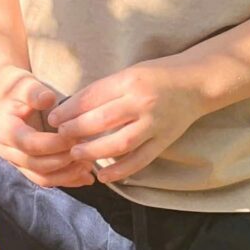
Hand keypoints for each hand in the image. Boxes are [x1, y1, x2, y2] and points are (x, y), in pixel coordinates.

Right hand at [0, 68, 94, 187]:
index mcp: (5, 130)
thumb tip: (49, 99)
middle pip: (36, 164)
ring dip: (67, 175)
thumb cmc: (18, 89)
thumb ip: (35, 93)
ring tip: (89, 166)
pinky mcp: (27, 167)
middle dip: (64, 161)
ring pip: (42, 178)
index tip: (75, 137)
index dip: (54, 144)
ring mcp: (16, 161)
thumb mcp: (25, 84)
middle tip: (87, 152)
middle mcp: (7, 150)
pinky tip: (86, 177)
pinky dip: (66, 180)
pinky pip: (46, 179)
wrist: (6, 97)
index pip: (30, 144)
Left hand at [46, 59, 204, 183]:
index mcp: (129, 80)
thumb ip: (106, 90)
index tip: (53, 118)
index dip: (70, 109)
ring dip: (95, 151)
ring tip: (76, 154)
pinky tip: (103, 176)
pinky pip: (140, 160)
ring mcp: (155, 124)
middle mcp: (142, 102)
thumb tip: (74, 107)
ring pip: (120, 143)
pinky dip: (121, 170)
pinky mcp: (164, 141)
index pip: (93, 97)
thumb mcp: (129, 72)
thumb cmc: (157, 74)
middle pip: (103, 120)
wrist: (197, 83)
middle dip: (77, 130)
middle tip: (60, 136)